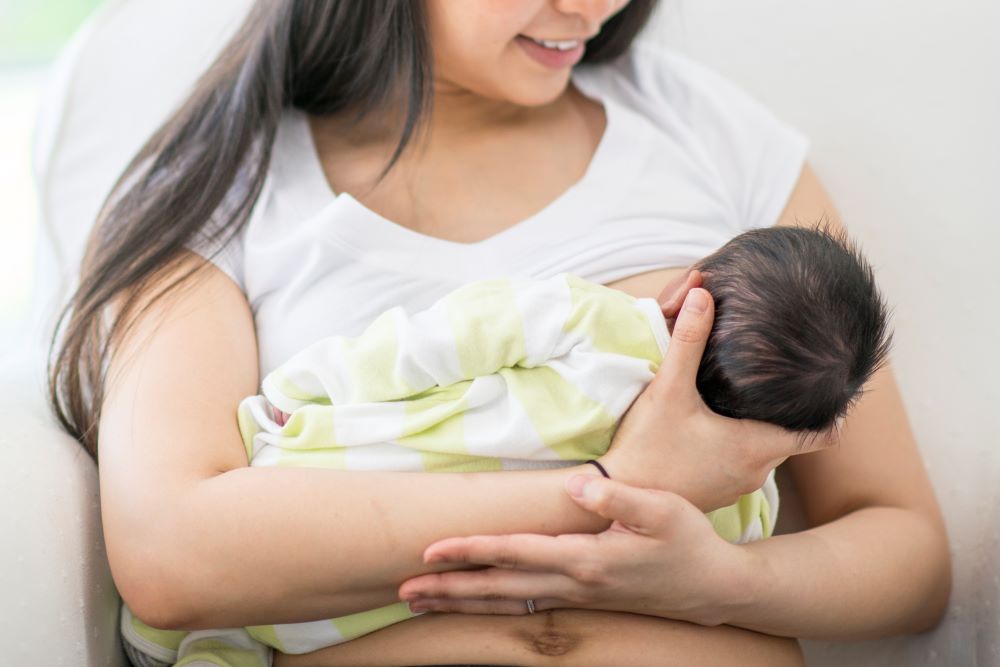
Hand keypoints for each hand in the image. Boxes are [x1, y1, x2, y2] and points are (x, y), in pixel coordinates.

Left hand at [398, 475, 749, 625]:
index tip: (430, 550)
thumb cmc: (689, 542)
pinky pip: (525, 606)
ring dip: (462, 603)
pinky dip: (491, 606)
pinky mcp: (583, 599)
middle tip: (402, 589)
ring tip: (421, 602)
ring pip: (506, 603)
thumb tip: (572, 486)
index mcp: (587, 559)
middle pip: (498, 588)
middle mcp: (575, 584)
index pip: (515, 553)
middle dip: (448, 589)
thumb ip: (615, 498)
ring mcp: (577, 597)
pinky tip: (474, 602)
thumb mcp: (661, 510)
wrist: (715, 589)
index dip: (471, 550)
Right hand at [600, 274, 831, 510]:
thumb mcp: (669, 388)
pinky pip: (742, 466)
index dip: (833, 414)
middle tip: (783, 382)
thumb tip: (702, 292)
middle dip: (789, 413)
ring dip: (760, 430)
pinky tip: (718, 428)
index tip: (831, 390)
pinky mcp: (716, 494)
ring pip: (765, 452)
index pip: (823, 435)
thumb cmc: (646, 446)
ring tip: (749, 401)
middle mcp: (756, 472)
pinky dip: (739, 447)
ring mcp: (736, 487)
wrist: (618, 495)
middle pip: (792, 439)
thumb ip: (688, 340)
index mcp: (757, 446)